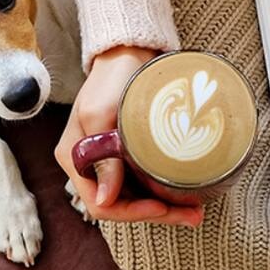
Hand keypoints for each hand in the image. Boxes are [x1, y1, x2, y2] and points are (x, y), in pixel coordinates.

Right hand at [54, 45, 204, 226]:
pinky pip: (142, 184)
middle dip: (156, 214)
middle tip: (192, 216)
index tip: (161, 206)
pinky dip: (162, 192)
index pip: (100, 204)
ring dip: (164, 207)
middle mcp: (88, 165)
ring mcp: (107, 162)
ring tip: (195, 210)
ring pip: (134, 198)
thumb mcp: (102, 114)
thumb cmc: (112, 78)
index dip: (131, 212)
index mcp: (74, 157)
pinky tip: (184, 195)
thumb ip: (102, 157)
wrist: (127, 53)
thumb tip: (105, 199)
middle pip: (120, 206)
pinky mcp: (125, 156)